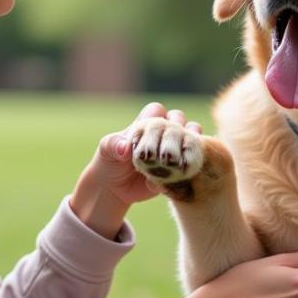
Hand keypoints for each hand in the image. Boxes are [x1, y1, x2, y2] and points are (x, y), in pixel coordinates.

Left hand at [70, 102, 202, 238]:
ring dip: (188, 145)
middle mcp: (163, 132)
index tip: (147, 133)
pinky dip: (185, 168)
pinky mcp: (179, 167)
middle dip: (174, 132)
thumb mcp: (106, 151)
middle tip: (163, 152)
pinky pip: (191, 162)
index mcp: (146, 123)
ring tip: (174, 161)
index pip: (157, 110)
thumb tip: (125, 148)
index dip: (155, 118)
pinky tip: (176, 176)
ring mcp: (174, 149)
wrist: (115, 187)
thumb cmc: (110, 161)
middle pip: (178, 119)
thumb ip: (113, 145)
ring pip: (192, 137)